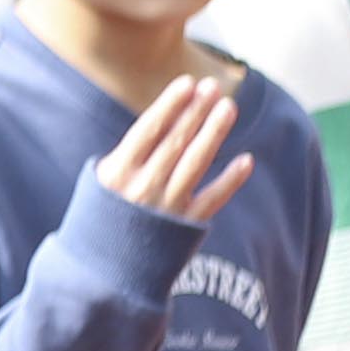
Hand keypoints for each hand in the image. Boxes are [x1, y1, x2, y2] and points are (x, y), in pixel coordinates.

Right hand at [93, 72, 258, 225]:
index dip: (170, 105)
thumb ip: (130, 155)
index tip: (187, 83)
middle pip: (176, 141)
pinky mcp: (186, 227)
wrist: (103, 267)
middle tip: (213, 86)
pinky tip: (247, 160)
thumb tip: (164, 122)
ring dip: (214, 133)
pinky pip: (213, 199)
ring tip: (228, 108)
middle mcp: (144, 186)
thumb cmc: (103, 214)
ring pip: (196, 162)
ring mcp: (168, 206)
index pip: (149, 129)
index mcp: (118, 170)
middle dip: (196, 111)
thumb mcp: (103, 180)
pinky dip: (231, 180)